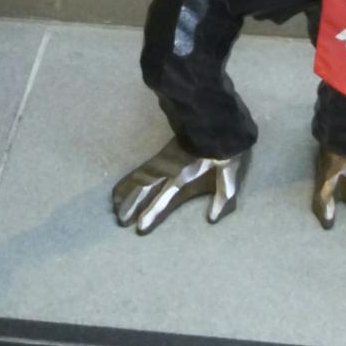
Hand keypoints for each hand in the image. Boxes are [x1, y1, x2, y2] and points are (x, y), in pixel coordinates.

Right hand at [111, 138, 249, 234]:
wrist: (218, 118)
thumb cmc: (226, 147)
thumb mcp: (231, 170)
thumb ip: (223, 194)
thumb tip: (211, 219)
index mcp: (185, 173)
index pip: (164, 196)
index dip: (152, 211)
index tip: (140, 227)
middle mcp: (168, 167)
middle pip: (145, 187)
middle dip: (132, 204)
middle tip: (119, 221)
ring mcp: (162, 160)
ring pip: (139, 177)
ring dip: (126, 192)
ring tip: (114, 207)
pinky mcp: (161, 155)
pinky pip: (140, 170)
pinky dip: (128, 181)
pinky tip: (119, 189)